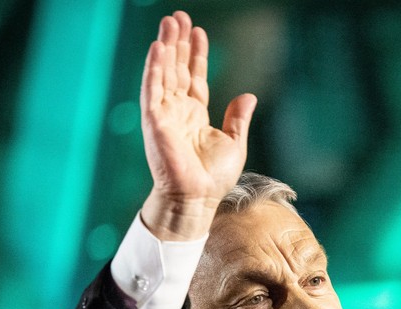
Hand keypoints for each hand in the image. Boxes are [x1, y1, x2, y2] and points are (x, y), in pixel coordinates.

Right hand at [139, 11, 256, 240]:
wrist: (198, 198)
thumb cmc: (213, 177)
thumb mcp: (234, 143)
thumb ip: (238, 118)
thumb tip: (248, 95)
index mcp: (194, 114)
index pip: (194, 77)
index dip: (196, 54)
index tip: (198, 31)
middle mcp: (177, 110)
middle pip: (176, 68)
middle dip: (177, 41)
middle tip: (177, 16)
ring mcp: (164, 114)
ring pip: (163, 72)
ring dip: (166, 46)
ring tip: (169, 21)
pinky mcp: (154, 120)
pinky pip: (152, 89)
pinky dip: (154, 68)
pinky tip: (158, 47)